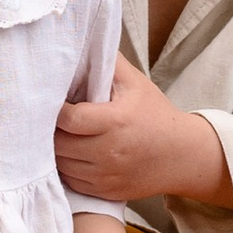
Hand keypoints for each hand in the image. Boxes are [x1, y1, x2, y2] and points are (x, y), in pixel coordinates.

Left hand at [55, 56, 228, 208]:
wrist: (182, 155)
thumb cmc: (155, 114)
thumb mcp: (135, 82)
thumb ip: (108, 61)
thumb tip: (83, 40)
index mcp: (115, 121)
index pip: (68, 119)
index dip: (55, 110)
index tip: (55, 102)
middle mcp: (110, 152)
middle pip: (59, 144)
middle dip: (51, 131)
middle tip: (49, 119)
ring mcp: (107, 176)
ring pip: (62, 165)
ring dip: (56, 151)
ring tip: (59, 135)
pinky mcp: (106, 192)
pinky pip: (72, 182)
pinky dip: (67, 169)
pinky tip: (72, 154)